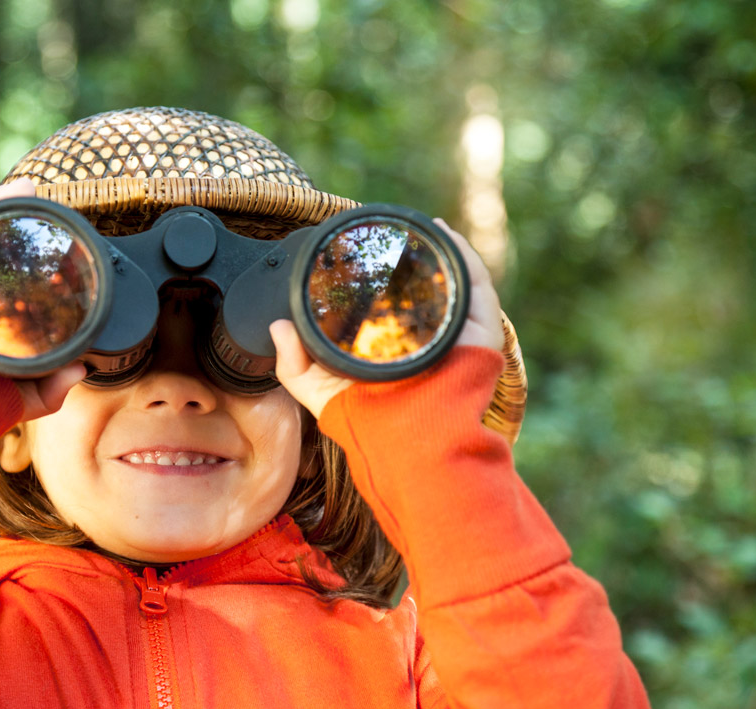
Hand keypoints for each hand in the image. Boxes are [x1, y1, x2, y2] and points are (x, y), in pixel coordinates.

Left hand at [270, 219, 503, 418]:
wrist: (400, 436)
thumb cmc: (364, 419)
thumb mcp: (318, 390)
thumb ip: (293, 362)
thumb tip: (277, 326)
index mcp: (395, 351)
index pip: (394, 309)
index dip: (384, 280)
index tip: (369, 255)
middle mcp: (426, 340)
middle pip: (427, 293)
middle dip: (417, 261)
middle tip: (398, 235)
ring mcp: (454, 335)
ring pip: (453, 284)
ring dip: (442, 251)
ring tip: (424, 225)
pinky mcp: (478, 333)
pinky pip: (477, 288)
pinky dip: (464, 257)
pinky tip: (445, 235)